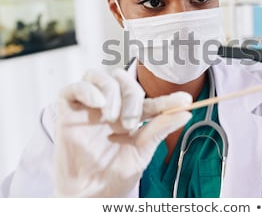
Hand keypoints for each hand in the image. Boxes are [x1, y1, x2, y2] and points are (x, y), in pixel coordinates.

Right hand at [54, 68, 191, 196]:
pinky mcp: (68, 112)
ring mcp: (89, 108)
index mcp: (130, 117)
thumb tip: (185, 114)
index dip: (169, 99)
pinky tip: (98, 105)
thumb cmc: (115, 176)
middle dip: (131, 96)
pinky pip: (73, 87)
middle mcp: (110, 108)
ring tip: (111, 118)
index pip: (150, 101)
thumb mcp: (142, 152)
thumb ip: (160, 129)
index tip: (186, 100)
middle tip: (131, 122)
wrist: (90, 194)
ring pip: (98, 76)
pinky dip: (87, 90)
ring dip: (111, 92)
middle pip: (122, 79)